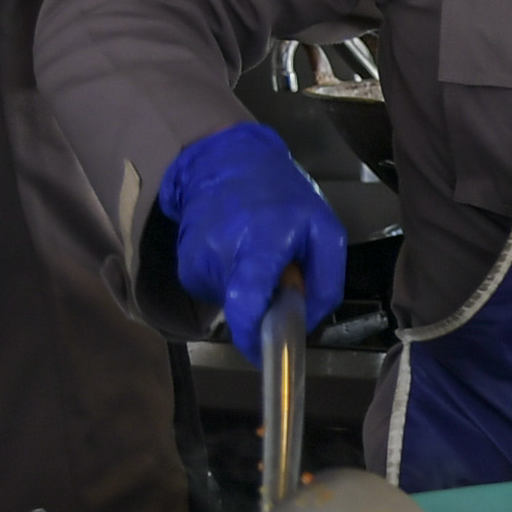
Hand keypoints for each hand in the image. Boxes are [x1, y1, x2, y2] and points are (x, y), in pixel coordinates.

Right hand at [159, 121, 350, 359]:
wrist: (226, 160)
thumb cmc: (283, 196)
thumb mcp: (325, 229)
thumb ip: (326, 281)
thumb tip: (307, 321)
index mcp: (260, 242)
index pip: (246, 302)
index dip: (251, 335)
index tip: (262, 351)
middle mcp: (221, 251)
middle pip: (240, 309)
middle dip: (260, 309)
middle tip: (278, 282)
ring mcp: (196, 256)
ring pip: (228, 300)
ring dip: (246, 290)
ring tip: (256, 252)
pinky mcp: (185, 261)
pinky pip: (214, 289)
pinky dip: (230, 280)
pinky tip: (236, 250)